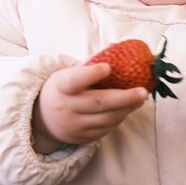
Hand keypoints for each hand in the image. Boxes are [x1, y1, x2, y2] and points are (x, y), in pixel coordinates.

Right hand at [32, 62, 148, 152]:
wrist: (42, 118)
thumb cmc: (63, 89)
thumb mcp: (68, 74)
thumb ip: (91, 63)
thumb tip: (115, 45)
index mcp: (61, 86)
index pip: (75, 80)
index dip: (91, 74)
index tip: (108, 67)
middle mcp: (66, 108)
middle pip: (98, 103)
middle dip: (124, 98)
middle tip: (143, 92)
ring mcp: (73, 125)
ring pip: (106, 119)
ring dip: (126, 109)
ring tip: (140, 99)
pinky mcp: (81, 138)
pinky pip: (105, 130)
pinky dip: (118, 119)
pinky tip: (126, 110)